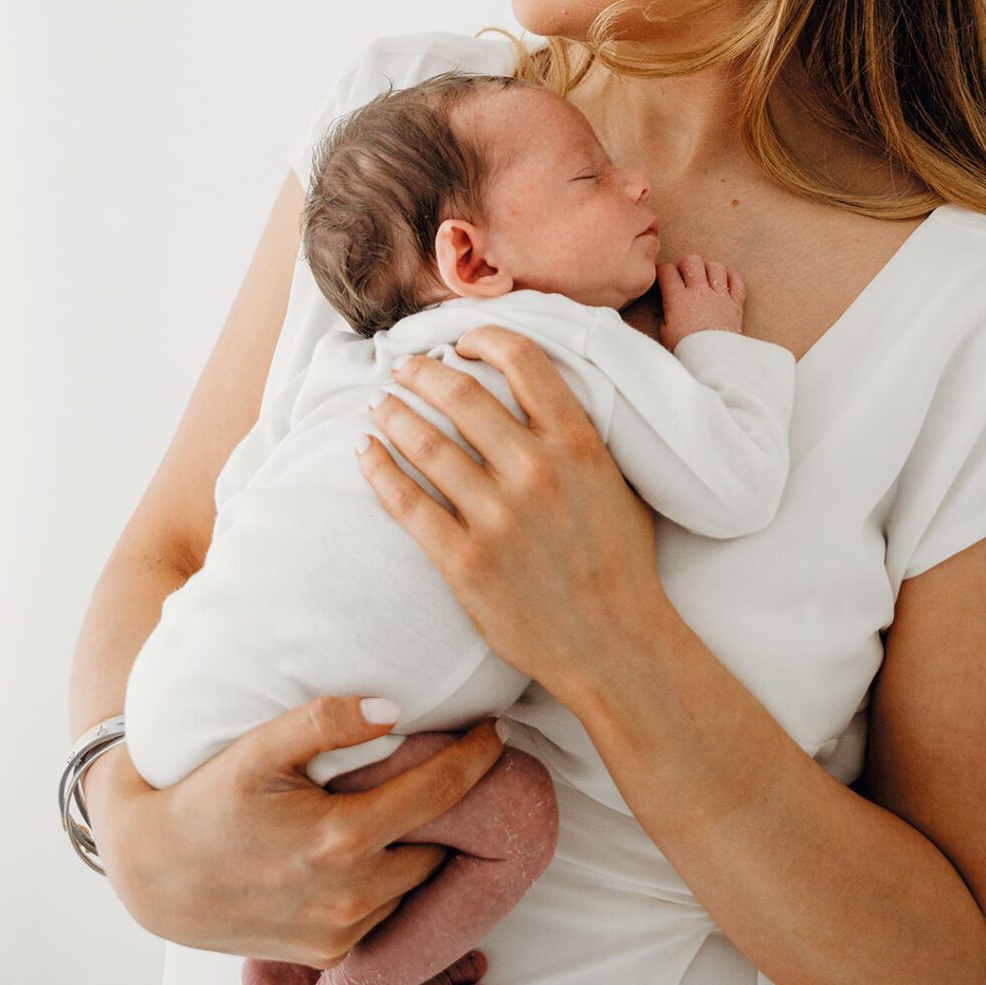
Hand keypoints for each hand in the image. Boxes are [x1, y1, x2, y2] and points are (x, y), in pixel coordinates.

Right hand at [85, 693, 506, 965]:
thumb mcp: (261, 745)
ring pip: (418, 886)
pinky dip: (398, 884)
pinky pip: (388, 916)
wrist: (156, 873)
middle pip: (441, 846)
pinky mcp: (329, 955)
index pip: (439, 794)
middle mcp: (351, 895)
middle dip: (460, 810)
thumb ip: (329, 720)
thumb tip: (395, 711)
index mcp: (341, 838)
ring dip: (429, 850)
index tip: (497, 732)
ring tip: (428, 808)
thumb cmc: (208, 797)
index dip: (476, 759)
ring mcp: (341, 933)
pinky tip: (390, 852)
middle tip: (466, 770)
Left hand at [355, 329, 669, 699]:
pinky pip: (408, 503)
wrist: (615, 645)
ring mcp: (497, 517)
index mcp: (576, 443)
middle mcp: (535, 471)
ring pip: (426, 443)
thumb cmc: (620, 562)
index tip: (460, 343)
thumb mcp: (615, 480)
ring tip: (378, 404)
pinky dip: (379, 470)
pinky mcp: (465, 562)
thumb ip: (576, 435)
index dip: (482, 339)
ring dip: (394, 414)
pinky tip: (365, 452)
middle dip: (421, 371)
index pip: (521, 359)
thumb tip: (531, 391)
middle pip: (461, 393)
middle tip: (403, 367)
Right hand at [657, 253, 745, 351]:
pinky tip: (724, 283)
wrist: (714, 364)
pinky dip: (731, 277)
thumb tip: (668, 309)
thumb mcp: (666, 335)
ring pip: (715, 266)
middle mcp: (699, 293)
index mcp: (678, 300)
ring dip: (708, 269)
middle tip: (684, 276)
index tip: (663, 277)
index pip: (666, 271)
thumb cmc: (688, 352)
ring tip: (704, 279)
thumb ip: (666, 316)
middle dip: (686, 264)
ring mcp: (720, 297)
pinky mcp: (736, 304)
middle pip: (692, 260)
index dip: (662, 270)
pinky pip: (737, 280)